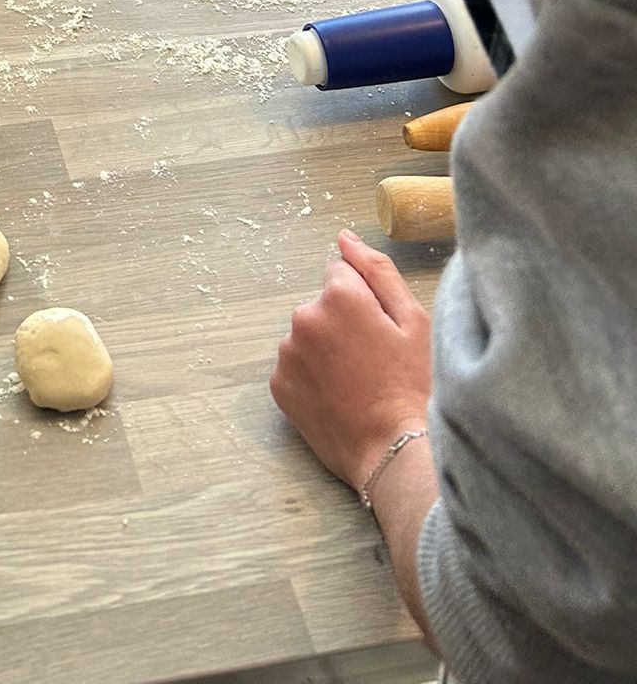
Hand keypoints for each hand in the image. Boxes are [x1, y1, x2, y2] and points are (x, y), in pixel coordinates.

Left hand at [270, 229, 432, 492]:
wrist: (394, 453)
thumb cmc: (413, 387)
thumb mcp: (413, 320)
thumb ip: (376, 270)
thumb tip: (345, 238)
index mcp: (338, 295)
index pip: (342, 274)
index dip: (366, 300)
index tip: (382, 330)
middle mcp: (303, 317)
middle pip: (323, 304)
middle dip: (343, 322)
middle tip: (374, 361)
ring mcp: (287, 353)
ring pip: (308, 335)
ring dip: (326, 349)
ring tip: (358, 381)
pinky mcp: (279, 385)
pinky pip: (295, 366)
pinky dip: (312, 375)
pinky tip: (338, 396)